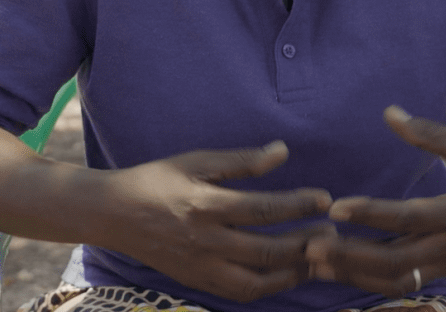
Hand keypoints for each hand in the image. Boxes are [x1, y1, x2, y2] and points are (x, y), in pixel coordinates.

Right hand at [103, 141, 335, 302]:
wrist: (113, 214)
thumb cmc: (157, 179)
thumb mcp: (196, 160)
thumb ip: (240, 160)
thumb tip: (283, 151)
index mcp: (205, 205)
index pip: (262, 209)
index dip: (298, 204)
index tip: (324, 198)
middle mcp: (206, 242)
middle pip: (267, 249)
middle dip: (305, 242)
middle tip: (332, 231)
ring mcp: (202, 267)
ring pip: (258, 281)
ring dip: (294, 271)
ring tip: (319, 256)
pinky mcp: (199, 283)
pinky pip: (242, 293)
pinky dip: (270, 286)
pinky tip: (290, 273)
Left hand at [305, 107, 445, 296]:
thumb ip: (429, 133)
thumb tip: (389, 112)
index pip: (409, 218)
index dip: (372, 213)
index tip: (336, 205)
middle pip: (395, 261)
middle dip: (351, 256)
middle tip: (310, 244)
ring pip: (395, 281)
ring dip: (353, 274)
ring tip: (313, 261)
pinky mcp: (441, 273)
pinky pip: (400, 284)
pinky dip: (367, 281)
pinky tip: (335, 269)